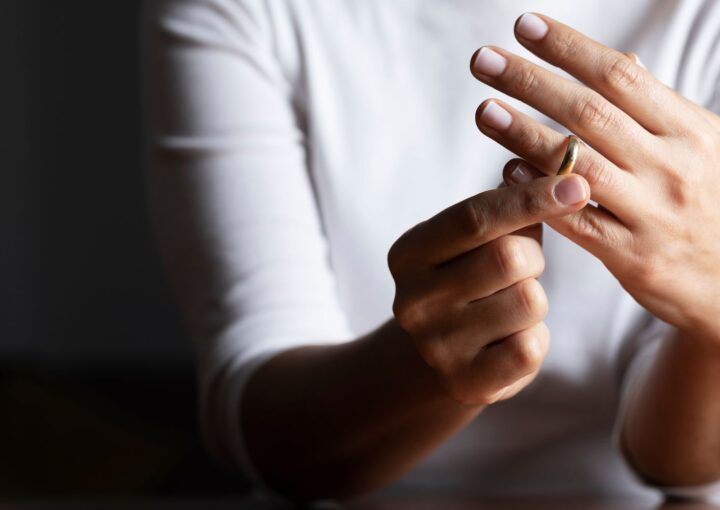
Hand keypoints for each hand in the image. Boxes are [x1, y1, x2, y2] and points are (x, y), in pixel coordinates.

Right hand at [388, 177, 589, 404]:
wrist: (438, 355)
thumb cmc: (466, 280)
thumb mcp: (470, 242)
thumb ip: (504, 208)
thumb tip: (561, 169)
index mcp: (408, 254)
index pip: (473, 218)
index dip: (529, 198)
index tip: (575, 183)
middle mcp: (412, 301)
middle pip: (508, 258)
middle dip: (532, 256)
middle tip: (520, 266)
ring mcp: (436, 346)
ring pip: (528, 301)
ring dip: (534, 297)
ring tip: (509, 304)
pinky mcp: (466, 382)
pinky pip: (531, 347)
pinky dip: (535, 336)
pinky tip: (511, 337)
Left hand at [470, 13, 719, 343]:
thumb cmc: (715, 205)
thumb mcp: (707, 148)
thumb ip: (660, 113)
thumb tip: (622, 64)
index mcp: (692, 130)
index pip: (620, 77)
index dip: (569, 48)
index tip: (525, 26)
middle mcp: (673, 167)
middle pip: (590, 113)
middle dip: (531, 81)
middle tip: (484, 61)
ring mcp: (653, 214)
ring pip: (577, 165)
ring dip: (524, 133)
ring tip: (484, 110)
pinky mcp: (634, 258)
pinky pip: (577, 222)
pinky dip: (539, 194)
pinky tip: (508, 170)